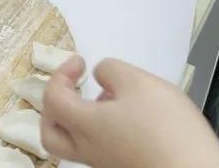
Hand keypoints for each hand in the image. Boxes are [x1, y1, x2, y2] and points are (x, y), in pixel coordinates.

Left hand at [42, 56, 218, 167]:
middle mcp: (90, 150)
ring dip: (85, 118)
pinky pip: (103, 149)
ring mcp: (107, 165)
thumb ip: (112, 71)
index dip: (60, 74)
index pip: (51, 99)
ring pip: (79, 143)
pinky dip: (107, 131)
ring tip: (113, 100)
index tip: (80, 62)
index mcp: (85, 125)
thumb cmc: (166, 128)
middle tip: (75, 89)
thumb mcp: (139, 83)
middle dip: (56, 108)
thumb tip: (100, 76)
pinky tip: (135, 121)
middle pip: (52, 134)